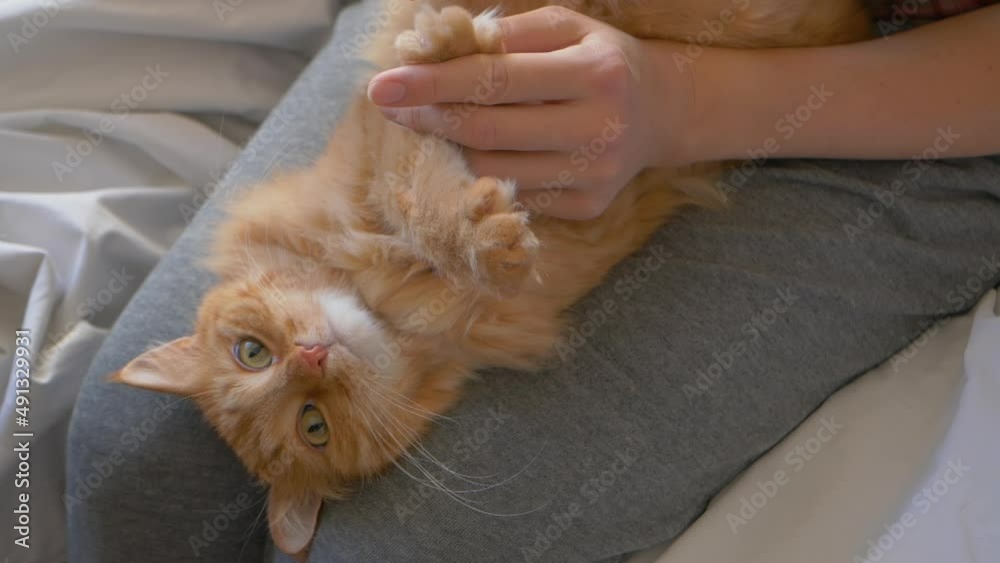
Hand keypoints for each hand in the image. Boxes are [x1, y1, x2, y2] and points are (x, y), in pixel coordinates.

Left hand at [367, 7, 697, 219]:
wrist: (663, 112)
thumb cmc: (601, 60)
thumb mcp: (566, 28)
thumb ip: (506, 34)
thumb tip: (436, 48)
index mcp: (594, 72)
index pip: (496, 80)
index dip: (434, 83)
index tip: (383, 84)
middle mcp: (597, 128)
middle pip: (488, 132)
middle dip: (430, 118)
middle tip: (391, 105)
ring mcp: (593, 174)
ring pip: (494, 170)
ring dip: (447, 148)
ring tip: (427, 123)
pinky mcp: (588, 206)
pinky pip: (515, 194)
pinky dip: (480, 174)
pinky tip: (466, 152)